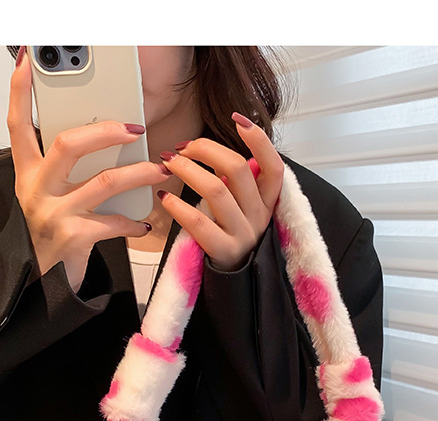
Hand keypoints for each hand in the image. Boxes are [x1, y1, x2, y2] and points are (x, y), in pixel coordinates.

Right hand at [7, 46, 170, 292]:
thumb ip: (65, 171)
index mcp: (28, 174)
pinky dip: (135, 222)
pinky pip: (115, 222)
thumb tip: (105, 139)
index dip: (20, 92)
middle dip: (106, 131)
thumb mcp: (49, 197)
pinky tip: (145, 223)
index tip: (27, 61)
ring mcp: (53, 214)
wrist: (44, 283)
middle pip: (68, 144)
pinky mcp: (73, 237)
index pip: (17, 125)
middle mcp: (36, 189)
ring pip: (104, 182)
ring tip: (160, 170)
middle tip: (135, 128)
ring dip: (139, 174)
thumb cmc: (52, 234)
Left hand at [157, 113, 284, 271]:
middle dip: (206, 150)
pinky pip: (199, 222)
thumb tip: (209, 149)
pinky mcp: (223, 251)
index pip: (274, 166)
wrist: (233, 283)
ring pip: (217, 190)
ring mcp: (243, 235)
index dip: (259, 141)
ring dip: (187, 170)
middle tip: (183, 148)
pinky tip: (163, 198)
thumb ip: (237, 182)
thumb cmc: (231, 237)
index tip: (238, 121)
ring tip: (168, 164)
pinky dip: (177, 206)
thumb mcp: (243, 208)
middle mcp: (259, 217)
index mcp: (268, 202)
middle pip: (238, 169)